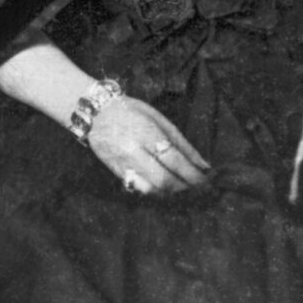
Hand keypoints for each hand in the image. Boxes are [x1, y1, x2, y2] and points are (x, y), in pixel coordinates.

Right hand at [88, 96, 210, 194]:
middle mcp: (132, 151)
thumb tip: (203, 164)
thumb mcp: (159, 119)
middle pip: (163, 180)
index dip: (192, 174)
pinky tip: (164, 186)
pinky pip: (140, 189)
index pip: (174, 160)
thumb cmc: (131, 111)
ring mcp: (122, 164)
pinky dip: (155, 191)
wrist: (96, 114)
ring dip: (171, 191)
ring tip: (182, 185)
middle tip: (197, 186)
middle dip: (184, 186)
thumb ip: (181, 143)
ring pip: (152, 189)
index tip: (206, 180)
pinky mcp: (116, 173)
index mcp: (145, 133)